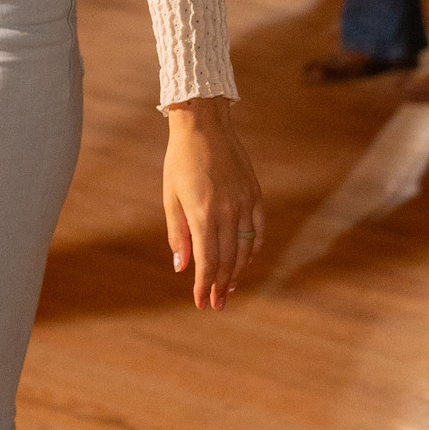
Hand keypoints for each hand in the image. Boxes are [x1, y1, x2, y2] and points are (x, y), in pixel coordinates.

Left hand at [164, 98, 263, 308]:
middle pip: (227, 260)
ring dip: (237, 272)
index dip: (205, 286)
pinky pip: (258, 230)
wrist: (203, 126)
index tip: (202, 303)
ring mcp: (244, 202)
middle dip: (221, 285)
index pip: (207, 262)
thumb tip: (182, 268)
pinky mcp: (255, 194)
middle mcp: (227, 211)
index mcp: (202, 213)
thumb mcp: (171, 197)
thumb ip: (178, 234)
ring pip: (245, 249)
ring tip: (229, 287)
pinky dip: (253, 249)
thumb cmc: (180, 162)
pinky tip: (245, 261)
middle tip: (216, 303)